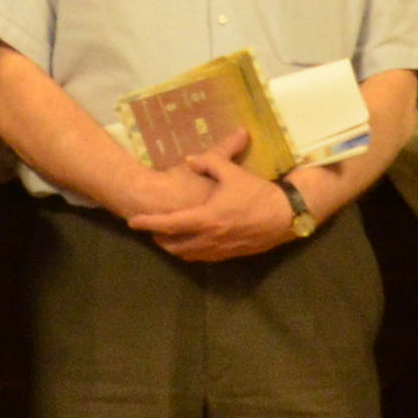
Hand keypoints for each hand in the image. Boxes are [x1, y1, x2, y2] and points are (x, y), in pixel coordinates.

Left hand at [136, 151, 298, 263]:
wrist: (285, 217)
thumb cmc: (257, 193)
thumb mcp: (231, 172)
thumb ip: (208, 162)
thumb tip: (188, 159)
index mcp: (206, 218)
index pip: (169, 224)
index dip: (148, 222)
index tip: (133, 221)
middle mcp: (209, 239)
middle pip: (173, 245)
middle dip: (158, 238)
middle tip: (150, 229)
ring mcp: (219, 250)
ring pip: (186, 254)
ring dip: (173, 246)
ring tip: (167, 235)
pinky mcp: (229, 255)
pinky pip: (202, 258)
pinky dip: (190, 251)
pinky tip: (190, 242)